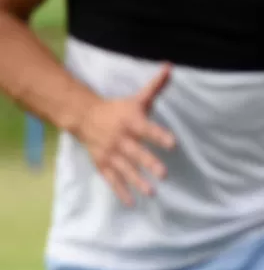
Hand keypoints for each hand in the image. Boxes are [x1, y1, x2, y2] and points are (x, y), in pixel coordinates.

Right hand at [74, 65, 176, 205]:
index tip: (173, 144)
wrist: (84, 117)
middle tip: (164, 174)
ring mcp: (110, 153)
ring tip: (152, 192)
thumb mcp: (137, 98)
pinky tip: (131, 203)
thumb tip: (170, 66)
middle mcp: (121, 139)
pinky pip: (112, 179)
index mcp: (131, 122)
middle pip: (136, 152)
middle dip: (149, 163)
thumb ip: (156, 86)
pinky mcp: (103, 164)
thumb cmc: (118, 109)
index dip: (159, 136)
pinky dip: (120, 191)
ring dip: (137, 181)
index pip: (147, 129)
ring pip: (125, 169)